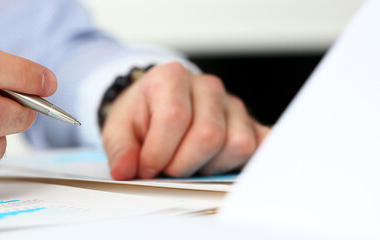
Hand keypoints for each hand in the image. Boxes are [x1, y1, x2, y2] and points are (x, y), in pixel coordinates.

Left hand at [102, 62, 269, 179]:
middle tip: (167, 169)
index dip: (159, 152)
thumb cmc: (141, 115)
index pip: (175, 117)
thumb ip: (120, 149)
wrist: (156, 104)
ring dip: (210, 167)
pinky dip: (245, 162)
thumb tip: (124, 169)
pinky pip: (261, 146)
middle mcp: (208, 87)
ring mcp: (233, 106)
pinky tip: (219, 166)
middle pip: (209, 135)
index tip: (146, 168)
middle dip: (183, 164)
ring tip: (189, 164)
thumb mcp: (118, 128)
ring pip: (238, 145)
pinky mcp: (251, 125)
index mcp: (172, 78)